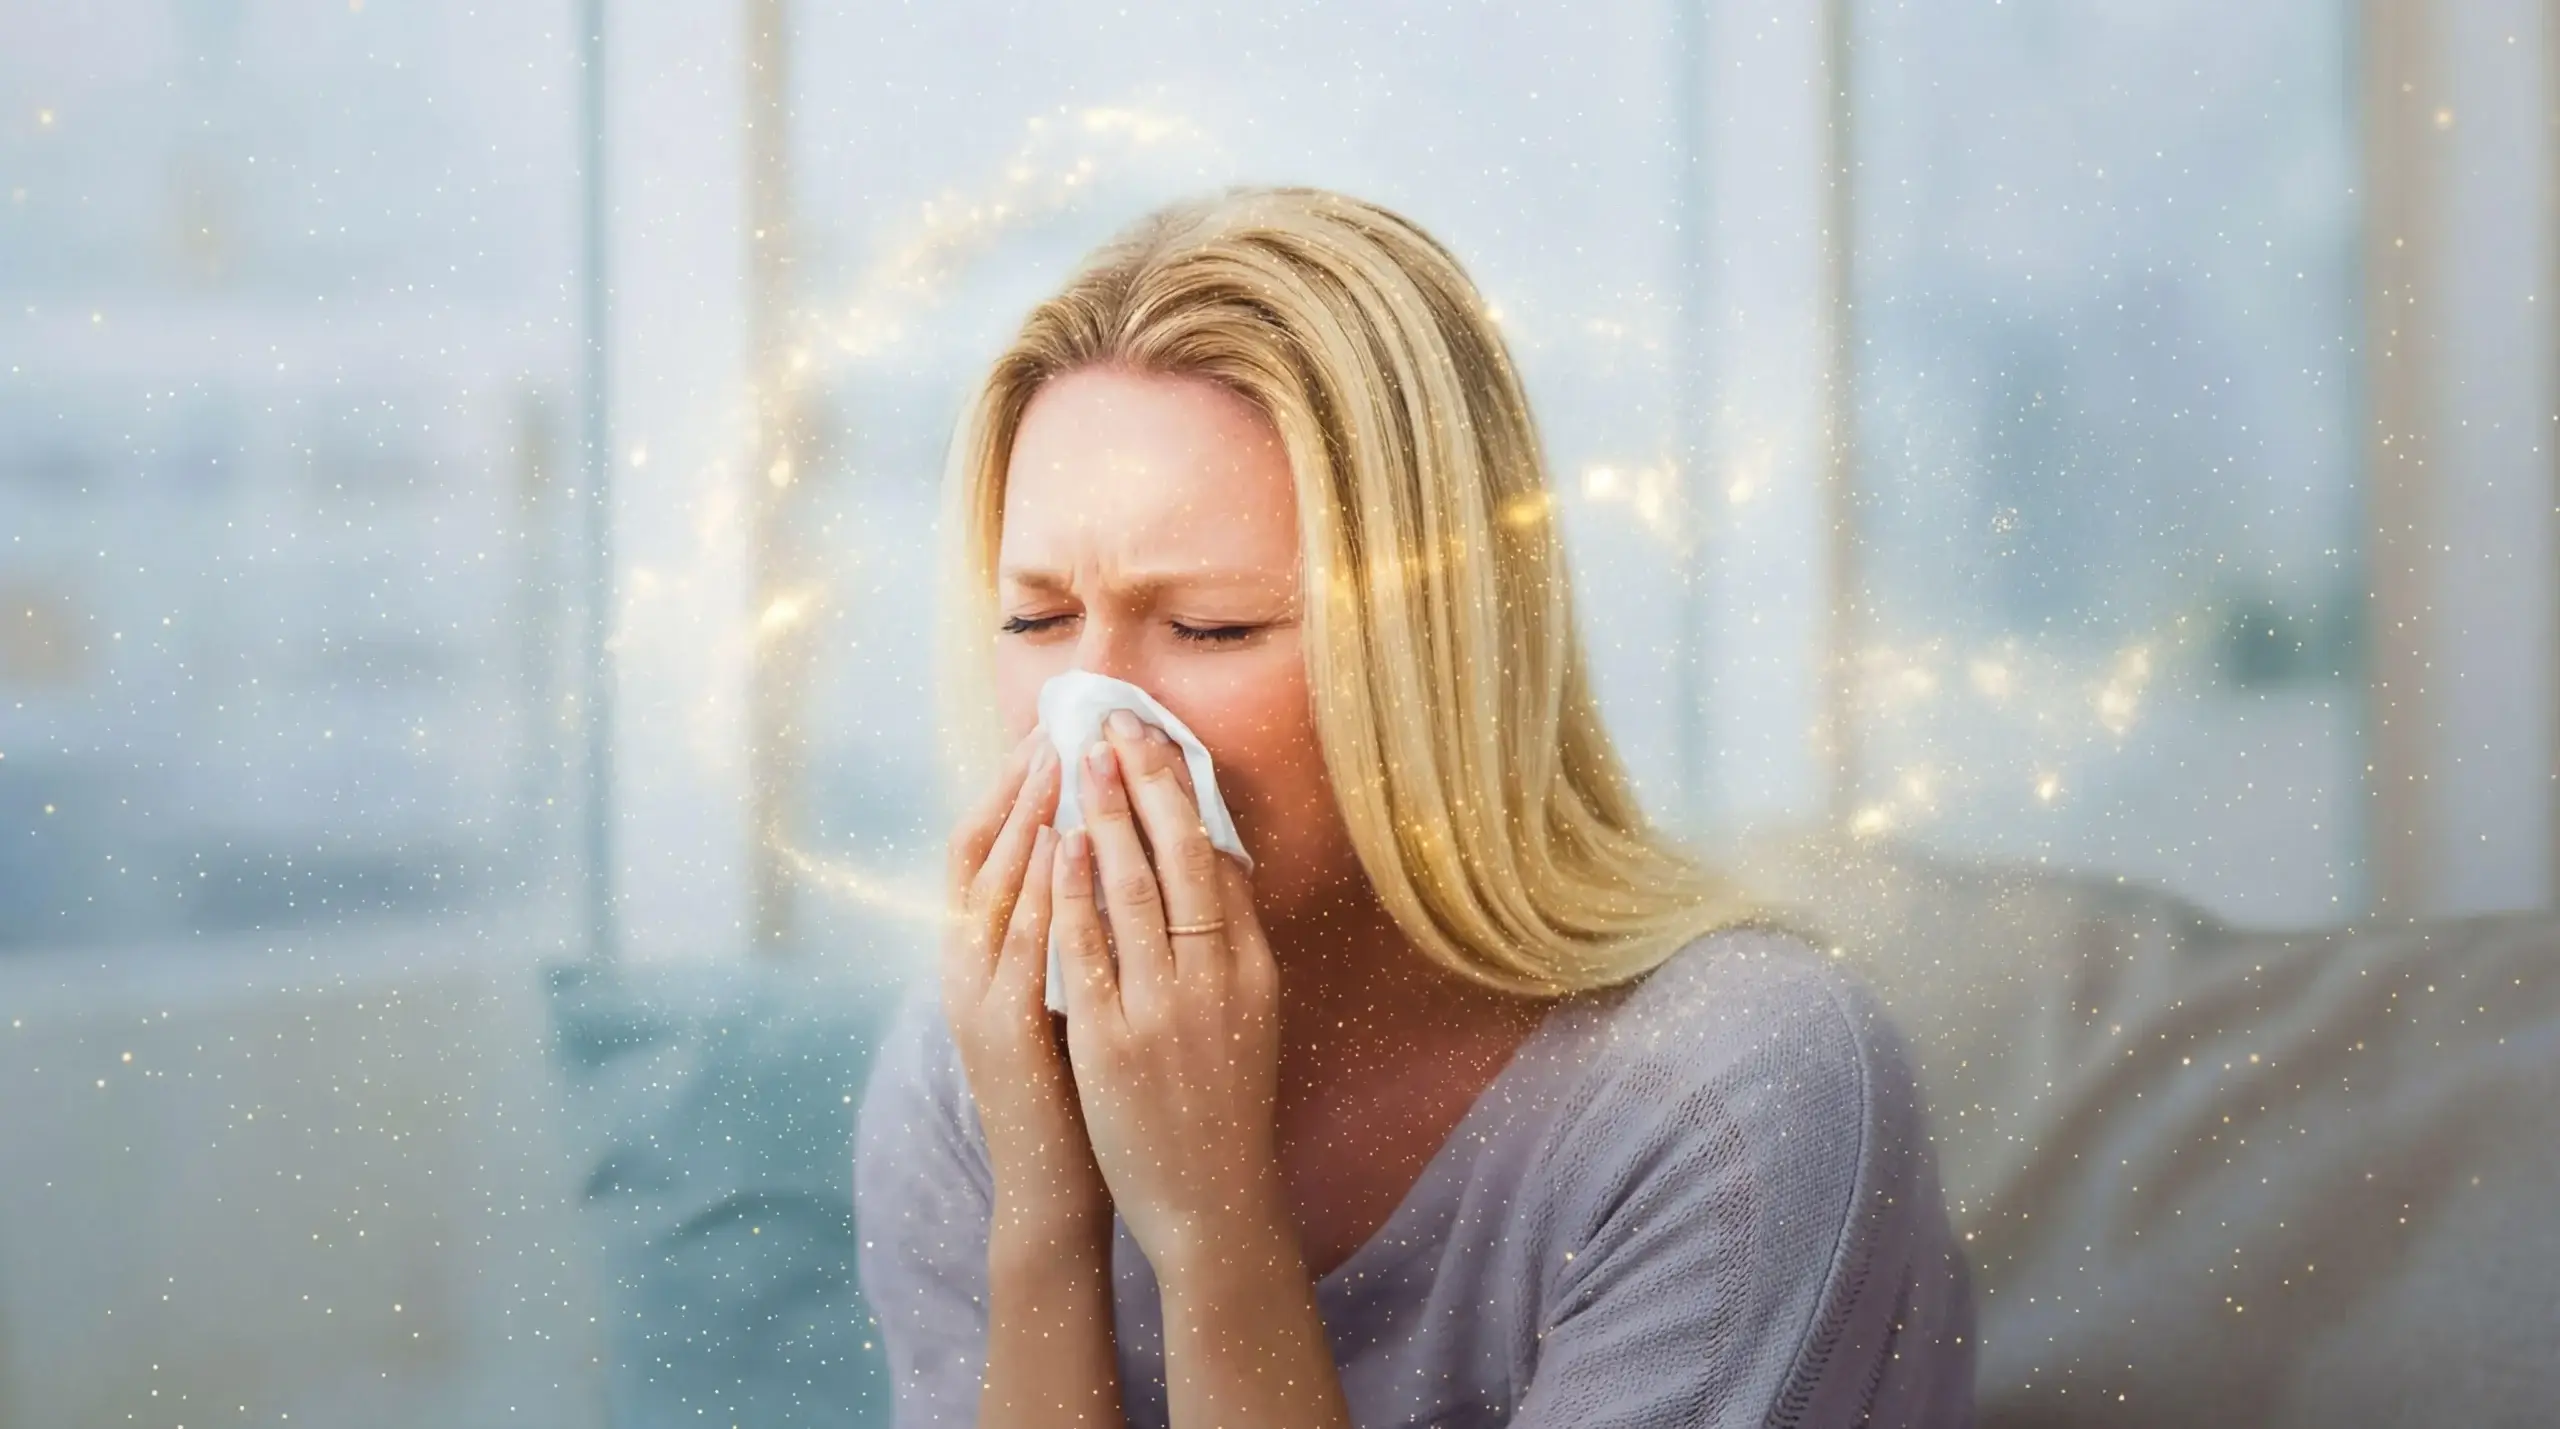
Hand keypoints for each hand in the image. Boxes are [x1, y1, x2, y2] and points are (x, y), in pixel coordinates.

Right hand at [941, 728, 1109, 1233]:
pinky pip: (1020, 946)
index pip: (986, 848)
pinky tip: (1068, 847)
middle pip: (981, 851)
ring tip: (1059, 759)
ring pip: (995, 887)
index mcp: (979, 953)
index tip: (1050, 731)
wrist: (1056, 1181)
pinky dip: (1042, 890)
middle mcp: (964, 965)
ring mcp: (976, 996)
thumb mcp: (1067, 986)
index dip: (1012, 787)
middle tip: (1055, 723)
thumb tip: (1106, 855)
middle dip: (1017, 784)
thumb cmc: (1075, 1082)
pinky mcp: (1004, 1030)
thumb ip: (1074, 926)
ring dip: (1027, 819)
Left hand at [1050, 710, 1284, 1273]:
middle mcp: (1216, 979)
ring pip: (1133, 889)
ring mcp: (1165, 1009)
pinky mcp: (1116, 1041)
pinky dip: (1076, 888)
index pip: (1218, 860)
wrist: (1213, 1201)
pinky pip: (1090, 948)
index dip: (1185, 794)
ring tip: (1084, 757)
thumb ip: (1232, 939)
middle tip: (1116, 722)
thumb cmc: (1225, 1102)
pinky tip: (1062, 841)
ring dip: (1108, 814)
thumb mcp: (1248, 1012)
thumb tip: (1214, 856)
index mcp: (1251, 969)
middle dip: (1147, 782)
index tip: (1158, 739)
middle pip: (1180, 858)